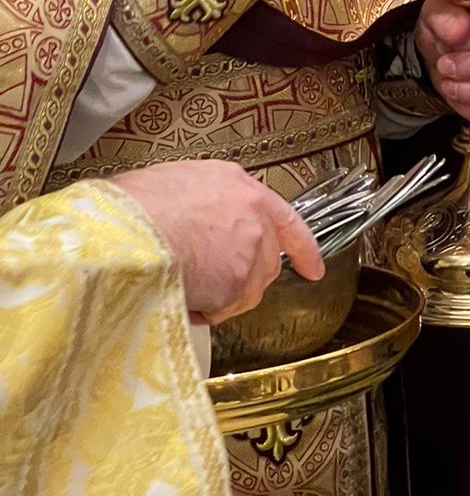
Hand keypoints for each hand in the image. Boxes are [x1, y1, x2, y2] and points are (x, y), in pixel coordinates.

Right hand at [109, 160, 322, 323]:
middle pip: (265, 259)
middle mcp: (253, 214)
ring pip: (247, 288)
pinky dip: (204, 311)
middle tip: (207, 282)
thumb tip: (189, 223)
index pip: (283, 217)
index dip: (300, 246)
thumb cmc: (133, 207)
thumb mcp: (171, 184)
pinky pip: (224, 309)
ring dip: (220, 296)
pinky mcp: (239, 283)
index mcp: (236, 185)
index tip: (312, 267)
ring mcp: (251, 250)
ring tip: (182, 285)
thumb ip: (199, 203)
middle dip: (242, 277)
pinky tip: (179, 296)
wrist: (130, 229)